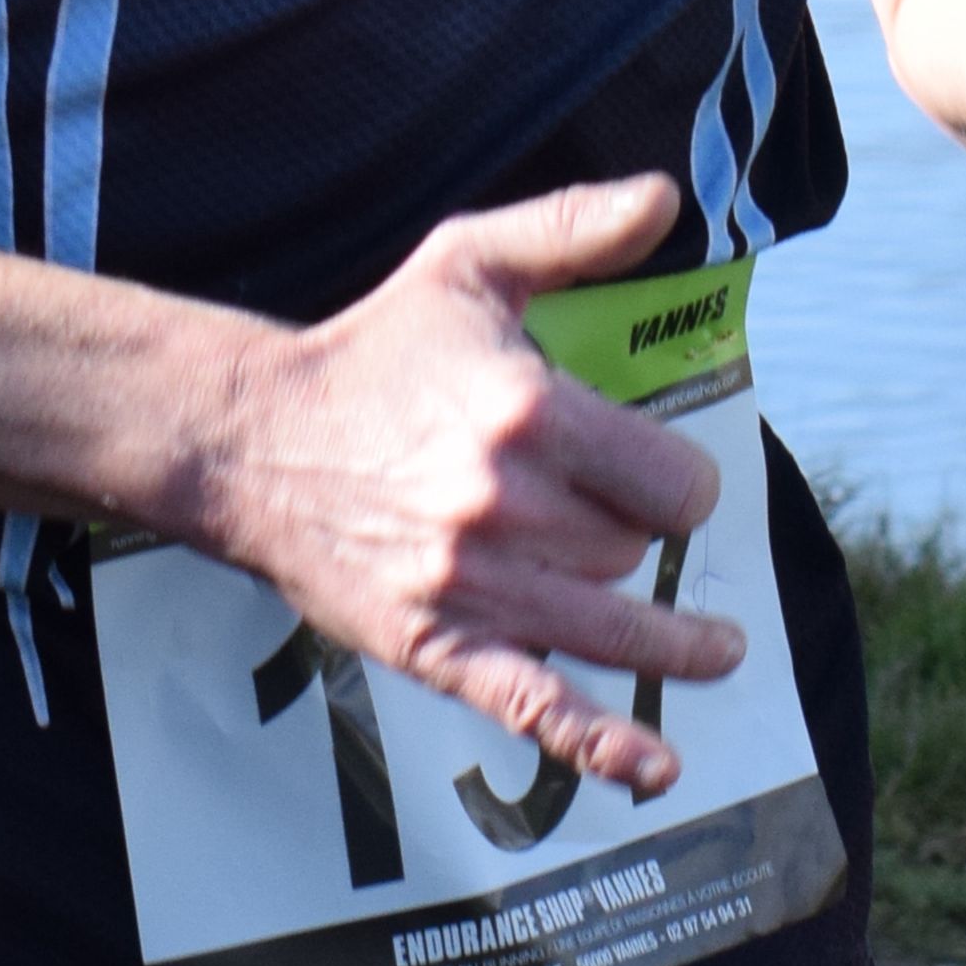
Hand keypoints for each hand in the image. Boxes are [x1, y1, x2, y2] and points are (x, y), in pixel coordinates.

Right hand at [204, 175, 742, 800]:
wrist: (251, 440)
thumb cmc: (372, 350)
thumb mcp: (468, 265)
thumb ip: (573, 229)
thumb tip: (668, 199)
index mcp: (530, 413)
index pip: (671, 480)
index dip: (679, 484)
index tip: (661, 481)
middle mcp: (507, 505)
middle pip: (635, 552)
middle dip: (639, 540)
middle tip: (620, 528)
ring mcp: (471, 585)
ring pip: (610, 626)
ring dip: (669, 643)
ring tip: (714, 650)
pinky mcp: (433, 646)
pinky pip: (535, 706)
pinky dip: (600, 744)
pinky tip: (657, 766)